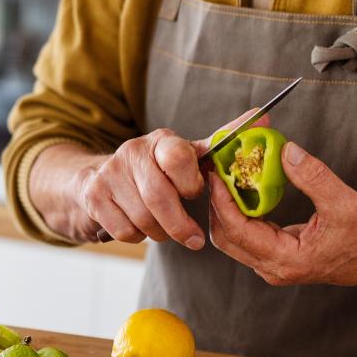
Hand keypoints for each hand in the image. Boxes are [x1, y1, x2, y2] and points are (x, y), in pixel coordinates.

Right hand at [66, 109, 270, 248]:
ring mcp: (109, 173)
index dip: (190, 183)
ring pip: (143, 219)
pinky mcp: (93, 196)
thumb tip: (264, 119)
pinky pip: (125, 230)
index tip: (195, 193)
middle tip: (193, 238)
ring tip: (163, 227)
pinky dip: (137, 236)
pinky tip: (139, 225)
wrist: (98, 177)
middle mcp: (132, 151)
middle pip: (159, 197)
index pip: (179, 157)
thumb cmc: (157, 170)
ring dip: (160, 233)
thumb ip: (224, 142)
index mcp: (161, 140)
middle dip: (180, 225)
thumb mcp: (189, 155)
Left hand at [206, 141, 356, 285]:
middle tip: (216, 171)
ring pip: (232, 238)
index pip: (237, 230)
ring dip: (225, 207)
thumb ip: (313, 177)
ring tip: (226, 177)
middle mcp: (273, 268)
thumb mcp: (343, 202)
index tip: (216, 174)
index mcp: (286, 260)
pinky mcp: (274, 258)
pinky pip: (245, 236)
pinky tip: (242, 190)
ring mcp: (271, 265)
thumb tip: (286, 151)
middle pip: (226, 236)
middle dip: (216, 203)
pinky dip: (238, 213)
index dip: (222, 201)